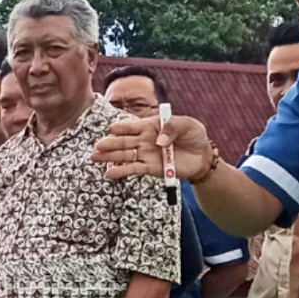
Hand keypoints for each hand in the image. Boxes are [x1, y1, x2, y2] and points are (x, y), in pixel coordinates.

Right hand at [95, 111, 217, 183]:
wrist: (202, 156)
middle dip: (110, 144)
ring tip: (96, 158)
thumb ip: (172, 128)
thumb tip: (158, 141)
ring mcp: (146, 154)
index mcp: (150, 126)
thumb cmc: (194, 135)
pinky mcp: (151, 168)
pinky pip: (133, 169)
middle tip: (97, 147)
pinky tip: (110, 173)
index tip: (110, 129)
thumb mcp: (187, 124)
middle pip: (124, 142)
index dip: (121, 127)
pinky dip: (122, 171)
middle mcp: (144, 140)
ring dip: (110, 157)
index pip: (132, 126)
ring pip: (125, 156)